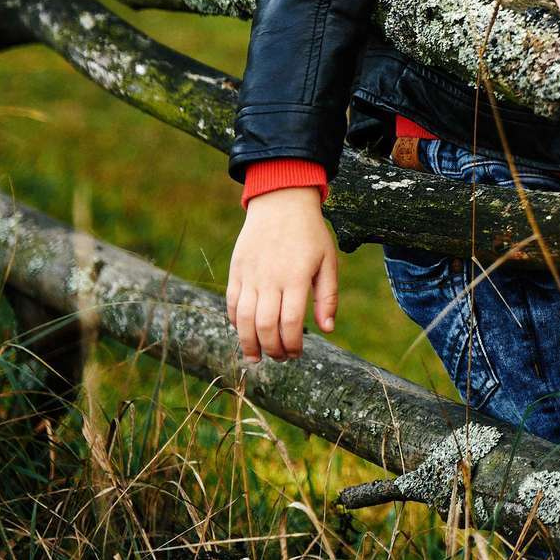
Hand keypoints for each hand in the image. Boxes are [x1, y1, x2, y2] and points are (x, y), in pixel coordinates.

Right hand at [227, 187, 337, 360]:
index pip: (290, 323)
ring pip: (243, 319)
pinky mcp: (236, 270)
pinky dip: (235, 322)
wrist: (281, 201)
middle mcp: (271, 278)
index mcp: (297, 277)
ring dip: (249, 343)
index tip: (297, 353)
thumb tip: (327, 329)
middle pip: (265, 326)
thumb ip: (327, 296)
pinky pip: (231, 303)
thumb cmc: (310, 233)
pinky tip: (244, 332)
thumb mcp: (328, 260)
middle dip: (272, 349)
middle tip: (280, 358)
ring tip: (257, 357)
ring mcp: (250, 275)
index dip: (292, 345)